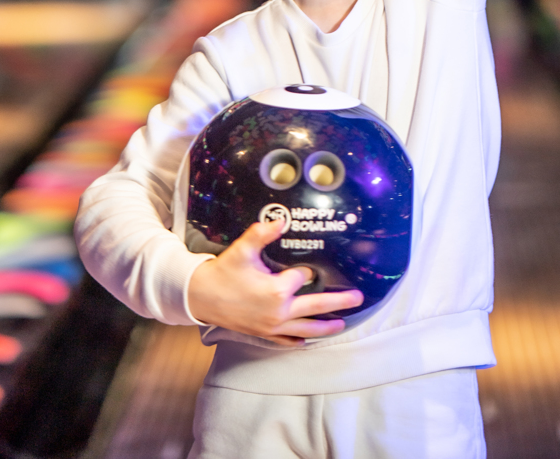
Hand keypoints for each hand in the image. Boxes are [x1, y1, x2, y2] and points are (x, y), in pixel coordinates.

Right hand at [187, 218, 362, 347]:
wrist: (201, 298)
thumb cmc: (223, 273)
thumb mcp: (242, 249)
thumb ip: (262, 234)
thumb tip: (279, 220)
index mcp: (277, 290)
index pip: (303, 277)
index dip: (306, 270)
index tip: (308, 267)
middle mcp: (279, 312)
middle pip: (316, 306)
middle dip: (339, 302)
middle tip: (358, 298)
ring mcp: (273, 326)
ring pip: (307, 328)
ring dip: (326, 327)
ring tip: (342, 324)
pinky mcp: (265, 335)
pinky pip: (288, 340)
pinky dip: (300, 339)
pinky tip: (308, 340)